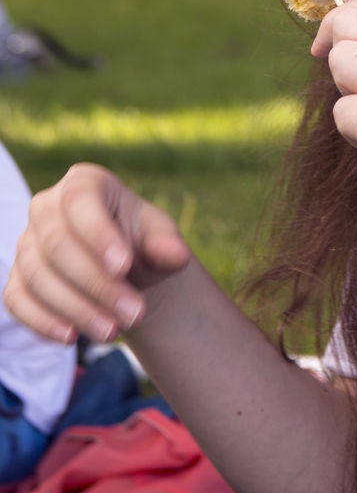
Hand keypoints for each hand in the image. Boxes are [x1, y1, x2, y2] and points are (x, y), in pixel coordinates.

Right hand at [4, 163, 190, 344]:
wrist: (124, 271)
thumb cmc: (140, 242)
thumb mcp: (159, 237)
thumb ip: (166, 243)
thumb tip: (177, 255)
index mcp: (83, 182)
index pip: (81, 201)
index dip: (98, 234)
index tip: (125, 267)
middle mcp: (46, 207)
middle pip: (57, 244)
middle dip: (95, 283)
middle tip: (133, 313)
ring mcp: (26, 244)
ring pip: (37, 276)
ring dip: (75, 308)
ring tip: (113, 331)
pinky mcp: (17, 280)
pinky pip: (18, 301)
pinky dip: (42, 321)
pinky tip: (72, 336)